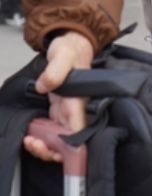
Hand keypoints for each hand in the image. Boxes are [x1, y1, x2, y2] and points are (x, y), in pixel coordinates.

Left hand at [26, 31, 93, 161]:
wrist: (71, 44)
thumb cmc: (71, 50)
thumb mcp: (62, 55)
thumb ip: (54, 71)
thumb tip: (44, 85)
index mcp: (78, 102)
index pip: (78, 131)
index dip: (68, 146)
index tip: (51, 148)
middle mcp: (74, 111)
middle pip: (69, 143)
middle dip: (51, 150)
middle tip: (33, 144)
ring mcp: (66, 113)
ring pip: (59, 141)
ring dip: (45, 147)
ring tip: (29, 141)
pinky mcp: (58, 112)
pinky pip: (52, 133)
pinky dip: (41, 139)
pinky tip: (30, 136)